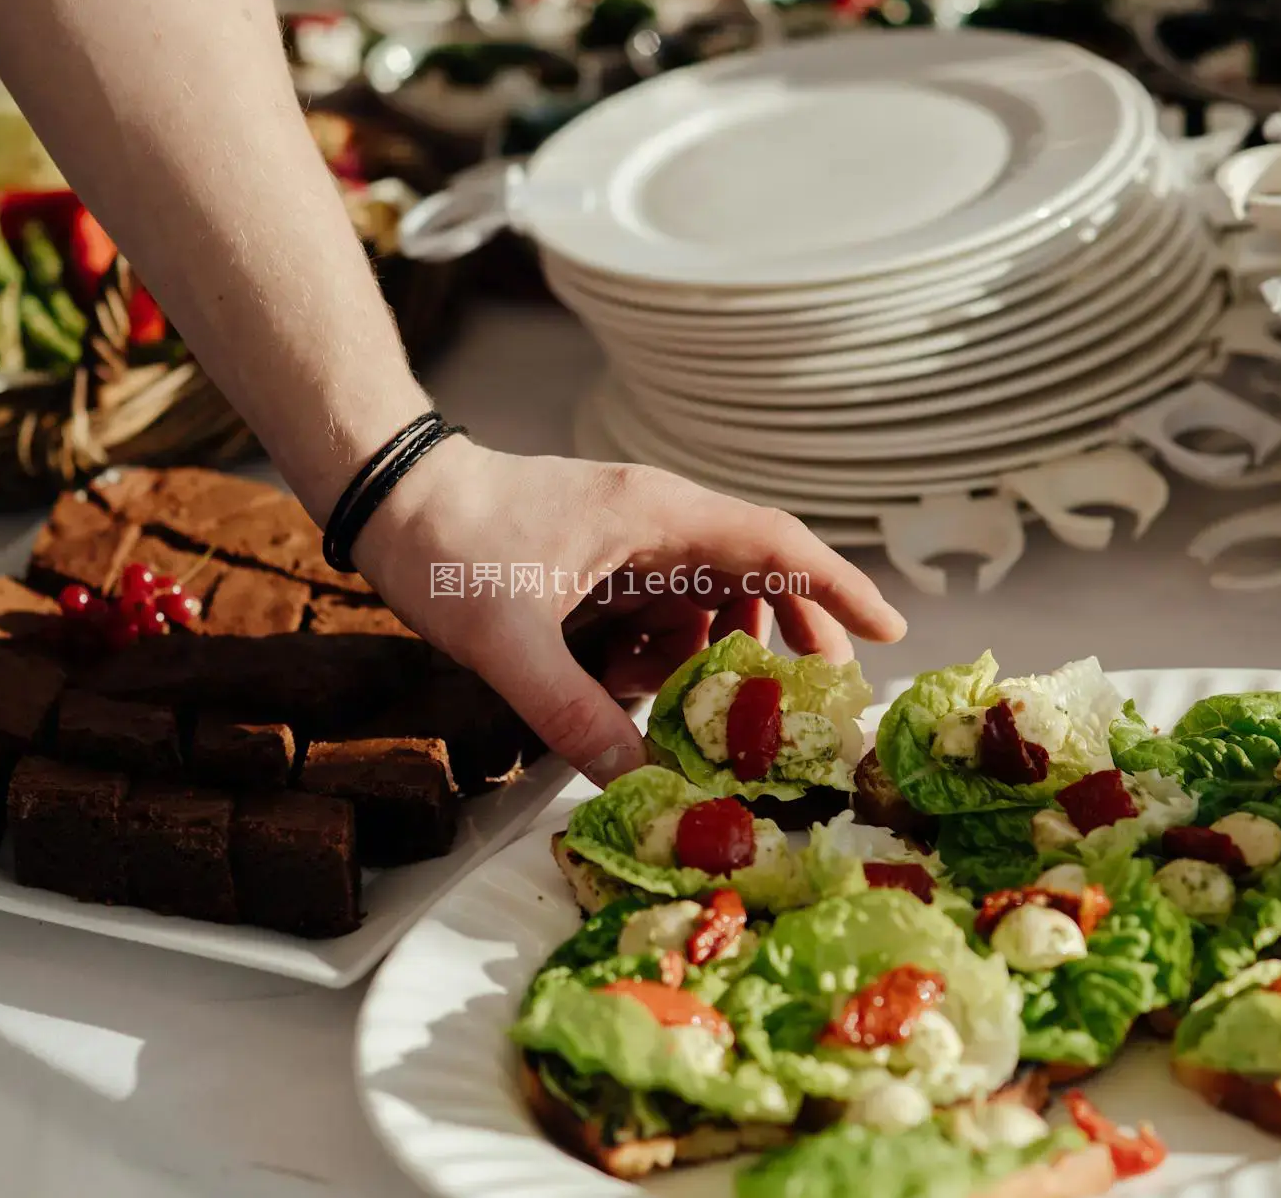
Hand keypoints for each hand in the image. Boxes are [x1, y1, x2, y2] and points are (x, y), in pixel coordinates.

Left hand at [353, 438, 906, 783]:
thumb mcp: (509, 642)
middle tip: (811, 700)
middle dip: (787, 632)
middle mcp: (655, 519)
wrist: (388, 496)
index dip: (839, 586)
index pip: (775, 542)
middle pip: (756, 571)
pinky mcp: (602, 559)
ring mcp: (629, 538)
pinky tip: (624, 682)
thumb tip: (639, 784)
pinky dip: (660, 649)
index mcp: (654, 517)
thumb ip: (574, 716)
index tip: (892, 630)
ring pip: (707, 595)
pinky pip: (660, 606)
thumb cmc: (450, 546)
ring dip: (710, 650)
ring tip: (690, 703)